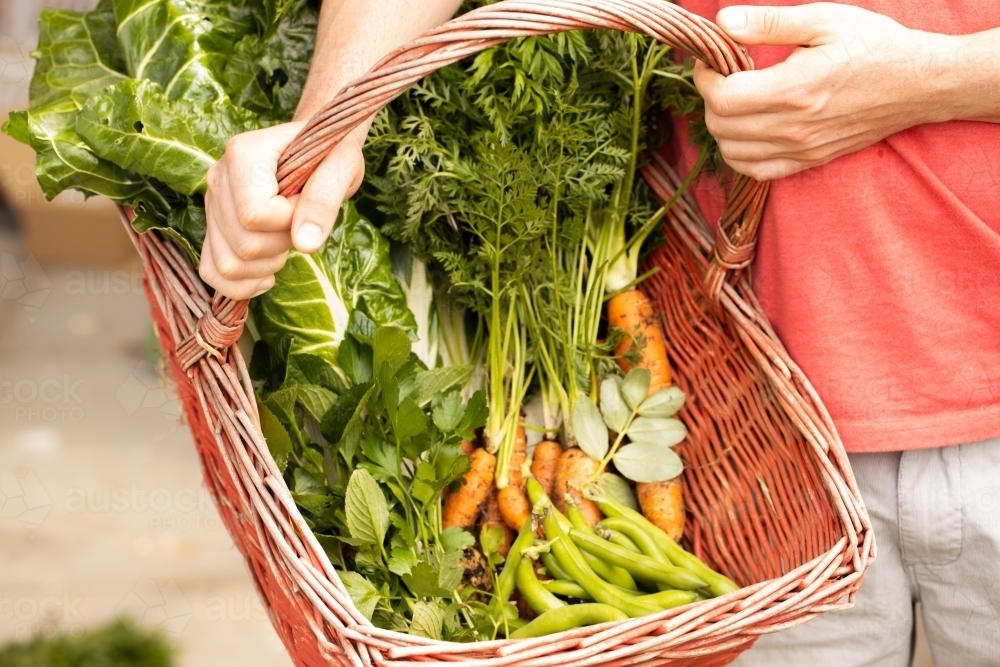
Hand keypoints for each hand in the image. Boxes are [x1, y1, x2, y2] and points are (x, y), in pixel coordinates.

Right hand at [201, 122, 366, 298]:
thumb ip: (324, 200)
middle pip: (243, 244)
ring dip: (266, 267)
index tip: (306, 202)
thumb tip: (305, 244)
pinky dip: (242, 285)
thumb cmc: (331, 153)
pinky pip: (213, 272)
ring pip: (228, 264)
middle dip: (282, 246)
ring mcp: (211, 204)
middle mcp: (218, 177)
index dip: (289, 222)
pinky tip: (268, 274)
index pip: (254, 215)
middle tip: (300, 222)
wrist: (318, 149)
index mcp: (244, 154)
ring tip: (286, 241)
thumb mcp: (343, 166)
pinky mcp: (213, 227)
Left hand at [694, 3, 956, 180]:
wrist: (921, 83)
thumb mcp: (823, 20)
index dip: (704, 79)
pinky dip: (739, 154)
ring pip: (731, 153)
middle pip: (720, 127)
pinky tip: (747, 129)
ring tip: (735, 100)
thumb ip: (768, 23)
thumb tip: (722, 22)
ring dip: (722, 127)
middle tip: (723, 76)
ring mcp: (801, 149)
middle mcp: (793, 127)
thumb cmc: (875, 46)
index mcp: (793, 89)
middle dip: (710, 99)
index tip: (711, 61)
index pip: (721, 98)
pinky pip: (756, 171)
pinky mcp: (809, 161)